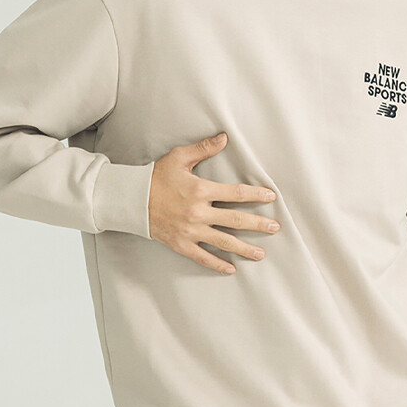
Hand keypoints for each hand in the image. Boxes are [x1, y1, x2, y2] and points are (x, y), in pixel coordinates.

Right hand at [148, 132, 280, 274]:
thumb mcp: (179, 158)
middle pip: (235, 220)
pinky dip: (218, 264)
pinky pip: (203, 257)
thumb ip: (203, 149)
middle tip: (275, 227)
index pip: (235, 194)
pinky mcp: (181, 244)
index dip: (255, 195)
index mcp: (200, 190)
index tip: (271, 197)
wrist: (131, 200)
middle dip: (258, 224)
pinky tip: (231, 268)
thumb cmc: (155, 177)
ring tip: (261, 253)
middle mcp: (198, 213)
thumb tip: (224, 138)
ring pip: (223, 241)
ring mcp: (190, 231)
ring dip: (244, 248)